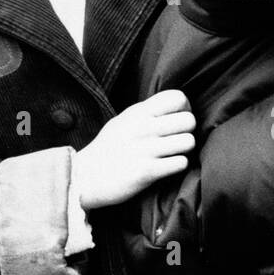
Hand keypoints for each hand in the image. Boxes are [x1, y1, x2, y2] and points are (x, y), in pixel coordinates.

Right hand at [73, 90, 195, 209]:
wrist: (84, 177)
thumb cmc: (108, 148)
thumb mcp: (124, 121)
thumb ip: (148, 112)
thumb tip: (176, 105)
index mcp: (138, 112)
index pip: (178, 97)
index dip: (185, 109)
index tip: (177, 120)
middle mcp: (143, 128)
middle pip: (189, 120)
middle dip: (187, 131)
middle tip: (176, 140)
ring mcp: (145, 149)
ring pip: (188, 142)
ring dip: (184, 150)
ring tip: (171, 154)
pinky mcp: (147, 171)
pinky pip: (180, 163)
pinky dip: (177, 166)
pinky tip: (166, 167)